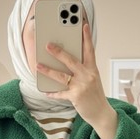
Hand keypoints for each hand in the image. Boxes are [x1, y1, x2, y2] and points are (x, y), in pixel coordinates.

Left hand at [36, 23, 117, 138]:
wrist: (102, 113)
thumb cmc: (95, 96)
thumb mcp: (93, 80)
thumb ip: (83, 71)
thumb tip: (66, 63)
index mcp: (93, 69)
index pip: (90, 50)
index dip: (86, 37)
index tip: (83, 24)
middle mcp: (87, 76)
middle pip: (71, 60)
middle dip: (58, 52)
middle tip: (47, 45)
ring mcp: (81, 86)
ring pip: (61, 76)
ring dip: (48, 70)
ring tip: (37, 65)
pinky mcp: (76, 97)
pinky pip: (60, 94)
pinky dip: (52, 93)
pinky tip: (45, 91)